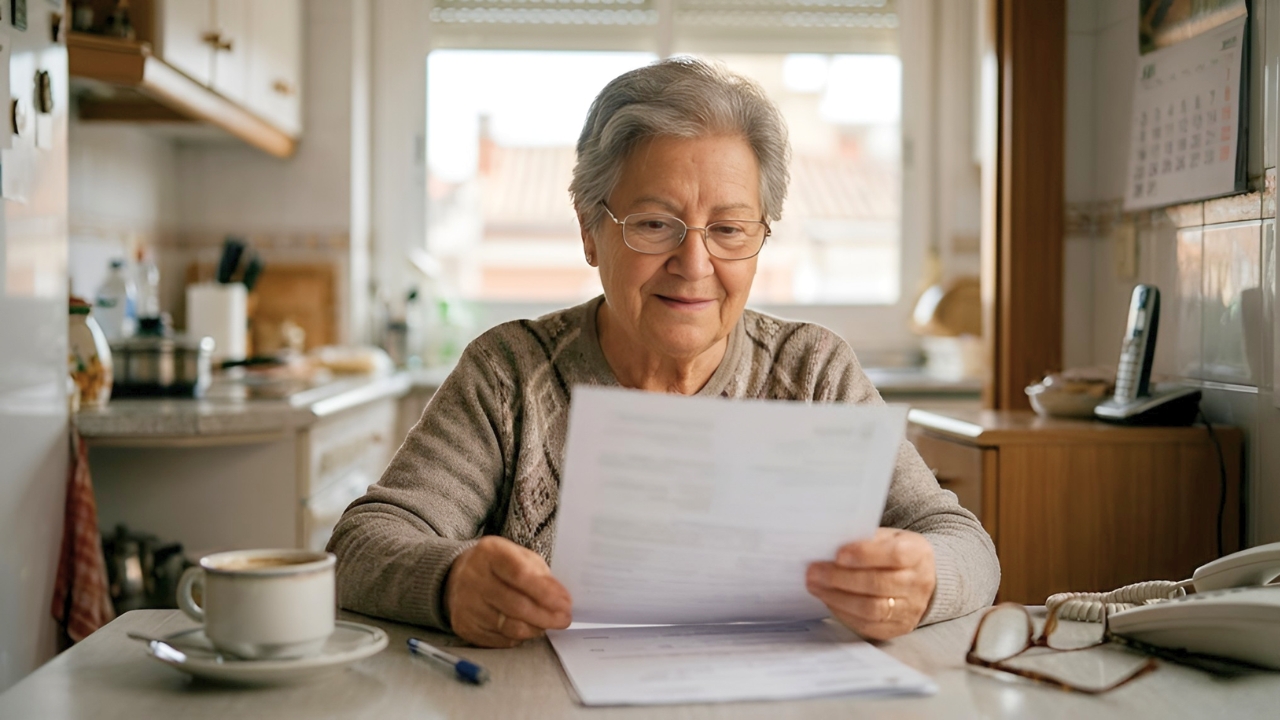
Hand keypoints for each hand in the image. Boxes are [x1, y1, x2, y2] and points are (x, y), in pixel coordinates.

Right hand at [444, 536, 572, 647]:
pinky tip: (525, 628)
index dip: (546, 592)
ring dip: (535, 628)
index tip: (566, 603)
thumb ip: (541, 576)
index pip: (521, 575)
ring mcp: (466, 604)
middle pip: (516, 605)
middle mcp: (473, 578)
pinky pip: (500, 640)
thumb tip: (561, 601)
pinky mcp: (464, 626)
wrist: (459, 577)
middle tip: (564, 620)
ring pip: (510, 627)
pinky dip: (518, 637)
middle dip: (546, 616)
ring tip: (546, 624)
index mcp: (490, 553)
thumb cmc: (499, 566)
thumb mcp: (520, 558)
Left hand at [805, 527, 935, 640]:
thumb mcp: (888, 538)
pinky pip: (868, 625)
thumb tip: (829, 547)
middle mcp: (918, 584)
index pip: (895, 555)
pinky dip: (844, 612)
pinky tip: (828, 599)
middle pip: (879, 584)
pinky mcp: (898, 628)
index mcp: (918, 554)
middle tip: (814, 572)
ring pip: (872, 609)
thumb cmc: (894, 553)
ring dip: (838, 598)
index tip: (838, 554)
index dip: (865, 555)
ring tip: (815, 586)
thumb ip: (865, 540)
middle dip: (841, 578)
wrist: (919, 578)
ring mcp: (910, 609)